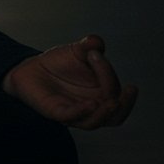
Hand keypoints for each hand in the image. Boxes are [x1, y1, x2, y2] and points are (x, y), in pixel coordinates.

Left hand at [2, 34, 136, 129]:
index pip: (114, 90)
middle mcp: (92, 108)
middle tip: (131, 89)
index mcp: (102, 94)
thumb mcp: (77, 51)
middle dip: (126, 104)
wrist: (32, 69)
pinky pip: (70, 117)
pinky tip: (91, 104)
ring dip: (105, 113)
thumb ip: (89, 46)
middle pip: (115, 115)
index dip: (108, 71)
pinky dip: (82, 112)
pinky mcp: (55, 113)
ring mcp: (74, 113)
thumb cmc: (60, 63)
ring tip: (113, 102)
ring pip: (95, 122)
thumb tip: (96, 41)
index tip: (94, 53)